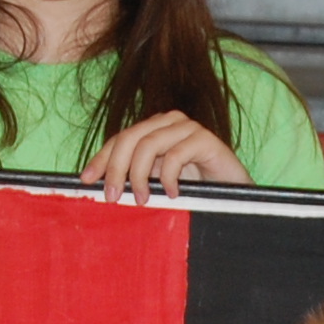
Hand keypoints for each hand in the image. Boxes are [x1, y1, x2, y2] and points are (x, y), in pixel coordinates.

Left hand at [80, 111, 251, 205]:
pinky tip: (172, 194)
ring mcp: (187, 128)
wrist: (236, 195)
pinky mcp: (206, 139)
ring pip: (149, 143)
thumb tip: (104, 189)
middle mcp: (167, 123)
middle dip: (116, 168)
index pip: (119, 139)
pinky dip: (169, 176)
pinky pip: (177, 154)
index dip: (101, 159)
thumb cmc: (196, 191)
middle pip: (130, 138)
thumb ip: (137, 180)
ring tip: (142, 200)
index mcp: (153, 131)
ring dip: (140, 175)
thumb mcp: (158, 185)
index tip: (86, 180)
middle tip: (112, 196)